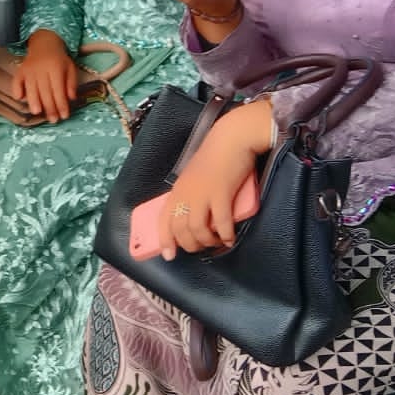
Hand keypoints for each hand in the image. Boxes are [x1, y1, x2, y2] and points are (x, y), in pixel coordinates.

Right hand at [12, 30, 78, 122]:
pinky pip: (16, 81)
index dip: (61, 104)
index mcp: (56, 68)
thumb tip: (71, 99)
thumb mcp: (70, 68)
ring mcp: (29, 70)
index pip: (58, 90)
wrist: (45, 44)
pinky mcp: (20, 70)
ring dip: (33, 101)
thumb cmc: (59, 60)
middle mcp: (41, 69)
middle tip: (53, 120)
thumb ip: (71, 83)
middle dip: (49, 107)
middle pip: (45, 91)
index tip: (64, 116)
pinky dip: (16, 89)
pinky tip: (19, 98)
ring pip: (31, 88)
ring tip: (37, 113)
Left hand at [151, 98, 274, 258]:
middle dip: (190, 245)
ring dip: (207, 241)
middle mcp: (185, 194)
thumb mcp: (195, 178)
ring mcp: (202, 194)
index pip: (163, 220)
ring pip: (197, 230)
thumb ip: (191, 196)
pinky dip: (225, 234)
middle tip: (203, 248)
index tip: (169, 255)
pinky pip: (221, 222)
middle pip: (180, 230)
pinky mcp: (221, 193)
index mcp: (177, 190)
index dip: (164, 240)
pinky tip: (230, 238)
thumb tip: (195, 218)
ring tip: (217, 242)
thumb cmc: (215, 157)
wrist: (231, 139)